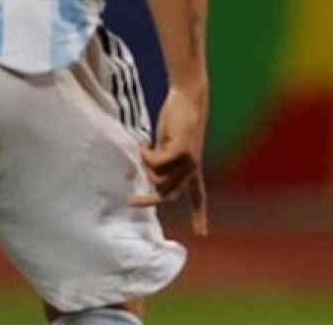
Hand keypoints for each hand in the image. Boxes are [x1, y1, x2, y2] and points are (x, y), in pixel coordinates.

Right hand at [128, 83, 208, 235]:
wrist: (187, 98)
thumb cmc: (177, 121)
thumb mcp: (169, 148)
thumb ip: (163, 164)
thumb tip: (151, 180)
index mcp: (193, 169)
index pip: (198, 197)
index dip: (199, 216)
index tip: (202, 234)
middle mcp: (193, 169)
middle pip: (167, 195)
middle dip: (147, 200)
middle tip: (129, 202)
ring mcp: (189, 162)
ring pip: (157, 177)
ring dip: (146, 164)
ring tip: (146, 147)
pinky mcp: (182, 152)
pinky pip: (154, 163)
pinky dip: (146, 155)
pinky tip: (145, 144)